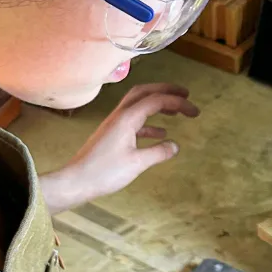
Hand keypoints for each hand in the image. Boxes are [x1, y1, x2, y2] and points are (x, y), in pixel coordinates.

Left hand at [40, 83, 198, 212]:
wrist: (76, 180)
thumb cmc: (104, 172)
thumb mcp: (137, 164)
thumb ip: (158, 153)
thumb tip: (175, 146)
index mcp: (127, 118)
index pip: (156, 100)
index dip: (178, 102)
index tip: (195, 111)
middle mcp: (120, 115)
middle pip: (145, 92)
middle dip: (166, 90)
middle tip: (185, 95)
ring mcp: (115, 124)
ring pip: (138, 104)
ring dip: (158, 103)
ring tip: (176, 111)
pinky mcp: (112, 134)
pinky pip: (134, 120)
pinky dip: (150, 122)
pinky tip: (161, 133)